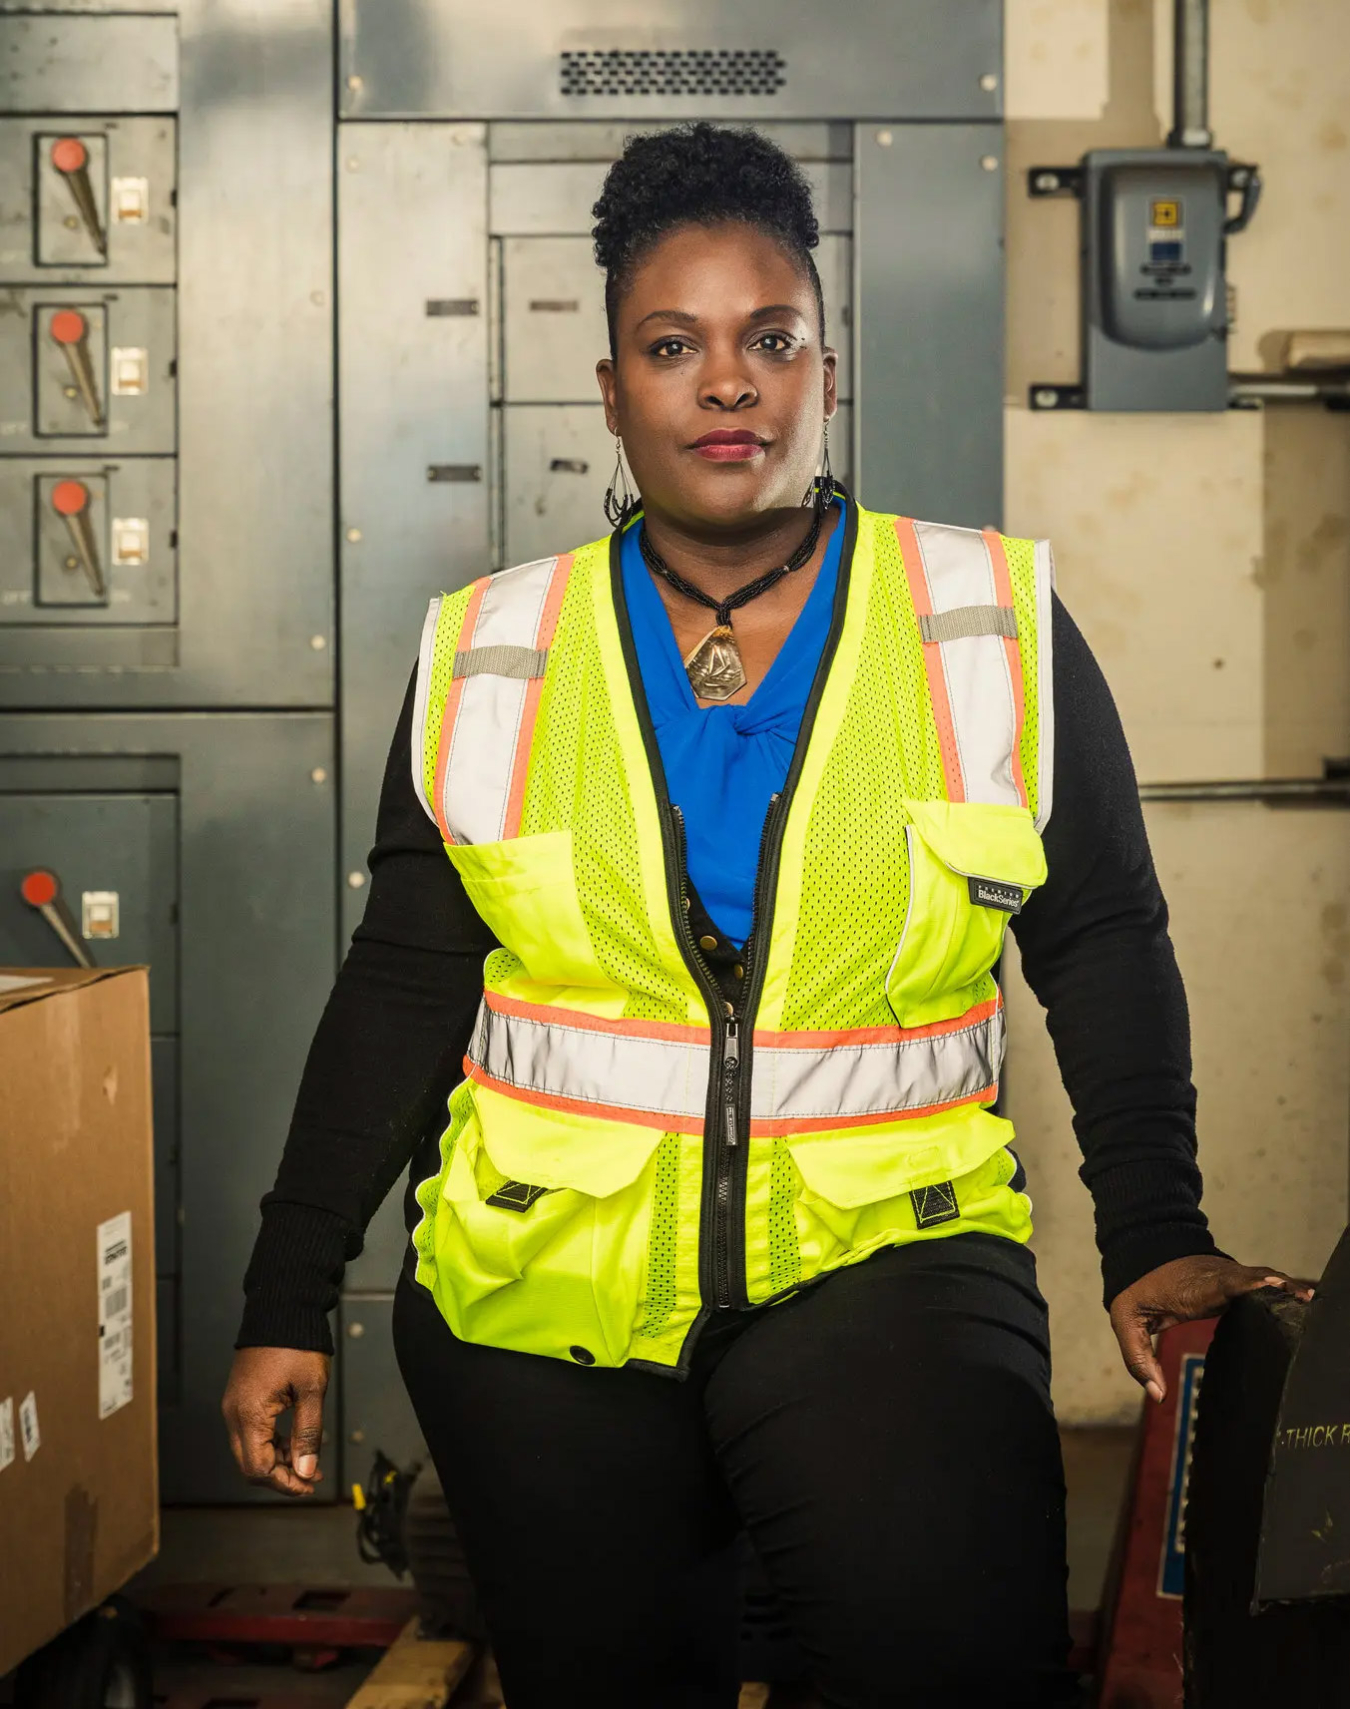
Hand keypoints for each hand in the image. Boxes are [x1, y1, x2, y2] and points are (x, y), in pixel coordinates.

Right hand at [222, 1346, 331, 1495]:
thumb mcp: (311, 1389)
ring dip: (278, 1460)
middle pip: (250, 1464)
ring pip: (251, 1450)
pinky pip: (252, 1432)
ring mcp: (234, 1406)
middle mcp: (234, 1413)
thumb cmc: (297, 1344)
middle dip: (281, 1476)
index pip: (259, 1467)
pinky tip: (296, 1443)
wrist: (281, 1309)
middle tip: (311, 1476)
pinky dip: (273, 1443)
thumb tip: (305, 1470)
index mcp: (249, 1413)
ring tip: (309, 1461)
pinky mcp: (241, 1399)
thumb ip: (308, 1432)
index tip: (309, 1484)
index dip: (284, 1482)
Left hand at [1109, 1254, 1314, 1403]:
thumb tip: (1159, 1395)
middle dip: (1275, 1287)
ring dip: (1284, 1287)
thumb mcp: (1126, 1321)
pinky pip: (1261, 1282)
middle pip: (1251, 1280)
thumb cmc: (1137, 1292)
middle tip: (1302, 1298)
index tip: (1268, 1285)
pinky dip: (1281, 1287)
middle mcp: (1215, 1277)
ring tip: (1308, 1300)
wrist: (1143, 1255)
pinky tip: (1302, 1297)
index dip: (1245, 1284)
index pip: (1221, 1284)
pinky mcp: (1234, 1281)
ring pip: (1261, 1278)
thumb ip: (1139, 1359)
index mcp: (1192, 1288)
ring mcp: (1226, 1276)